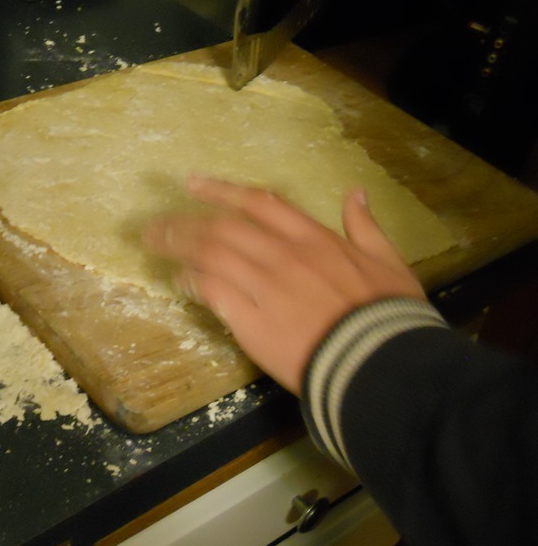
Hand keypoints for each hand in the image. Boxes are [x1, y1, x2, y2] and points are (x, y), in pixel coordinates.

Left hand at [143, 177, 425, 394]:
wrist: (384, 362)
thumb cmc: (389, 315)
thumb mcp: (389, 262)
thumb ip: (366, 226)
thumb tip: (356, 193)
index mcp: (314, 239)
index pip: (258, 203)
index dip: (221, 190)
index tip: (191, 183)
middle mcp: (284, 255)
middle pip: (222, 227)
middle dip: (184, 221)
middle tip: (157, 223)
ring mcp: (266, 287)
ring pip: (211, 255)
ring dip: (178, 246)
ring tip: (155, 245)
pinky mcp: (252, 321)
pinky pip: (213, 293)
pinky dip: (193, 283)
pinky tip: (180, 282)